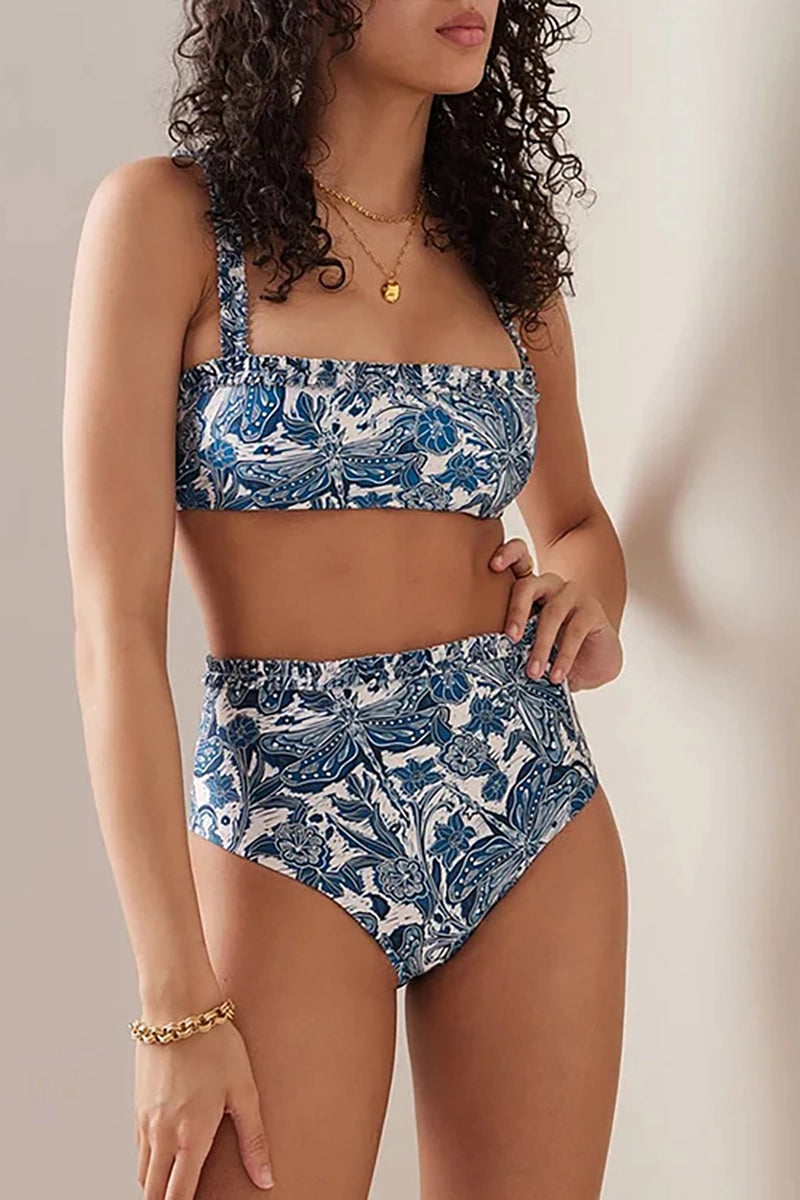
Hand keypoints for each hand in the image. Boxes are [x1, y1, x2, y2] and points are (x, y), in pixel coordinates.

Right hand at [135, 1017, 273, 1197]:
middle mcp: (162, 1135)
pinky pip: (138, 1149)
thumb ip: (254, 1139)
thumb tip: (265, 1178)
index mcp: (191, 1137)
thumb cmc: (215, 1044)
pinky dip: (148, 1162)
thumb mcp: (244, 1090)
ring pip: (142, 1173)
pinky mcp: (137, 1106)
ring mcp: (145, 1121)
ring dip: (154, 1185)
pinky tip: (164, 1156)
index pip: (179, 1196)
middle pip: (153, 1192)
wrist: (178, 1008)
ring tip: (172, 1188)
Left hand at [489, 538, 622, 690]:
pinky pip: (575, 630)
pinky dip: (564, 656)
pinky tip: (557, 675)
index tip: (493, 566)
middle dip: (517, 611)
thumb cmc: (552, 653)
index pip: (518, 559)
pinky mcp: (592, 610)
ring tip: (533, 672)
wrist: (592, 665)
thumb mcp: (528, 646)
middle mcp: (549, 586)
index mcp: (528, 589)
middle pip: (528, 586)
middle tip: (510, 638)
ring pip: (552, 612)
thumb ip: (512, 643)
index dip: (507, 555)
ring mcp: (572, 594)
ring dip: (541, 645)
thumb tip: (487, 664)